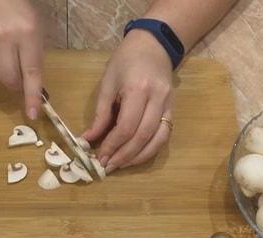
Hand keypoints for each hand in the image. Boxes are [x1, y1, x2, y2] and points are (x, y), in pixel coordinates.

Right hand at [0, 0, 42, 118]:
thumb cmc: (17, 6)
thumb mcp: (34, 25)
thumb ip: (34, 52)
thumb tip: (33, 81)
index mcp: (27, 34)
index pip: (31, 72)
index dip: (32, 95)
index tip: (33, 113)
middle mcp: (6, 40)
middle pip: (10, 80)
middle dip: (17, 87)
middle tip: (22, 84)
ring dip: (6, 76)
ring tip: (10, 62)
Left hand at [82, 30, 173, 172]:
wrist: (153, 45)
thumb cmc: (125, 61)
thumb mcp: (107, 83)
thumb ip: (100, 114)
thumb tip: (88, 140)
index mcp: (138, 89)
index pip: (126, 126)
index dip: (112, 145)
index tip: (99, 157)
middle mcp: (157, 99)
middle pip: (142, 137)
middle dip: (124, 156)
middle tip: (108, 167)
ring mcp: (169, 105)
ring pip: (158, 140)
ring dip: (138, 157)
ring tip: (120, 165)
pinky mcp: (173, 110)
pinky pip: (164, 136)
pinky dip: (150, 150)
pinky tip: (135, 156)